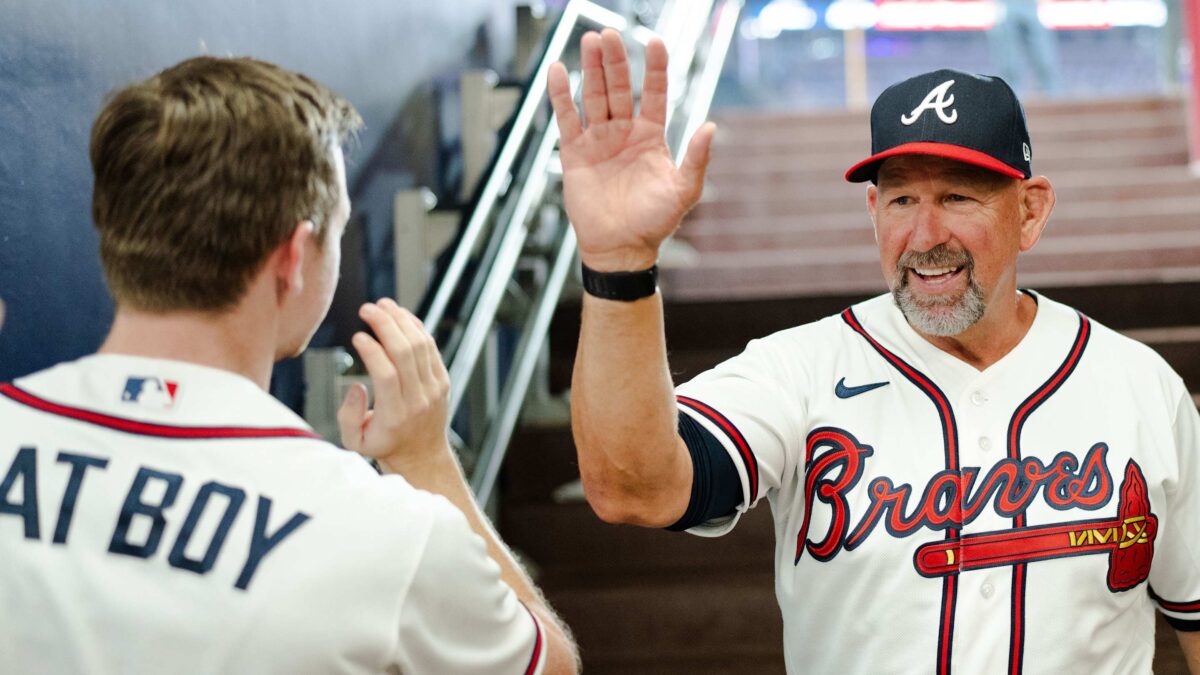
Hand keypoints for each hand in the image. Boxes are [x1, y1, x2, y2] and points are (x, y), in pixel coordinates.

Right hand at [337, 299, 451, 471]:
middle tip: (366, 309)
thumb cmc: (386, 445)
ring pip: (420, 344)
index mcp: (395, 415)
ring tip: (382, 304)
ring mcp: (434, 388)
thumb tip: (356, 387)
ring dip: (401, 320)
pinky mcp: (442, 379)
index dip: (372, 351)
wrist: (423, 455)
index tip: (357, 336)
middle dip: (385, 325)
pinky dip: (416, 327)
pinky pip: (430, 347)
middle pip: (405, 352)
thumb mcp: (356, 442)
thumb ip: (348, 416)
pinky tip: (400, 314)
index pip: (386, 375)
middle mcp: (418, 399)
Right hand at [548, 28, 715, 271]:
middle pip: (620, 87)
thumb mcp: (684, 191)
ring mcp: (598, 140)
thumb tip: (712, 127)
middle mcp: (624, 133)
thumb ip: (697, 159)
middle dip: (616, 60)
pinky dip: (561, 95)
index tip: (655, 42)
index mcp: (652, 137)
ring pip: (594, 96)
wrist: (620, 248)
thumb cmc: (654, 223)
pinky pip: (566, 118)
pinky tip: (559, 71)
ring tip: (590, 40)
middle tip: (610, 34)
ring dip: (592, 69)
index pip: (654, 93)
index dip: (656, 68)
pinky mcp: (574, 153)